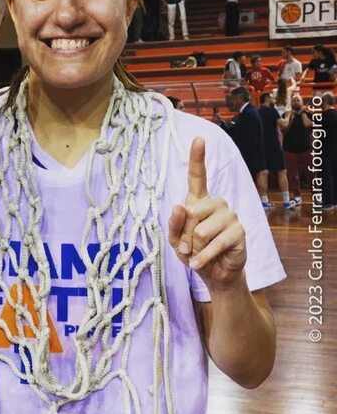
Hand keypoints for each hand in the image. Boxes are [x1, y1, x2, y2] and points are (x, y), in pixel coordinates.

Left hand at [168, 138, 245, 289]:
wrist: (214, 274)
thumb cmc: (194, 253)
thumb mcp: (176, 241)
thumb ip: (174, 225)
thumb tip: (178, 206)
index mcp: (199, 201)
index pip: (198, 177)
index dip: (198, 158)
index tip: (199, 139)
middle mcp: (217, 203)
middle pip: (190, 213)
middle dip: (184, 236)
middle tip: (189, 247)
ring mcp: (230, 215)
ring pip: (200, 231)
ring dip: (194, 248)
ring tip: (199, 254)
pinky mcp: (239, 231)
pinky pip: (213, 244)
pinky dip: (203, 257)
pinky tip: (200, 263)